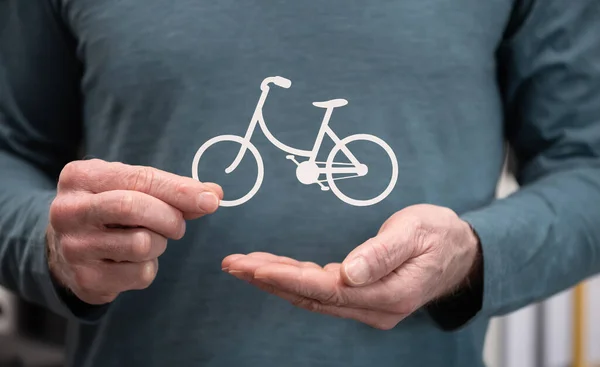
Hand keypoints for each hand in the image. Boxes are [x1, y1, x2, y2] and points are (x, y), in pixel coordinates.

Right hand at [47, 159, 222, 304]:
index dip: (179, 190)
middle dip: (169, 217)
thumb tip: (214, 194)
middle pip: (134, 207)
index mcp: (81, 177)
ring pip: (142, 243)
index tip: (211, 199)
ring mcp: (74, 247)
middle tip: (177, 225)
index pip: (139, 178)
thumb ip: (170, 190)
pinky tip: (134, 261)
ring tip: (148, 240)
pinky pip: (140, 273)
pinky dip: (149, 267)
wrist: (64, 251)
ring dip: (159, 243)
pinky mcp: (86, 279)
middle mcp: (69, 210)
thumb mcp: (129, 188)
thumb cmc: (107, 211)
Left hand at [222, 204, 479, 329]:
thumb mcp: (416, 233)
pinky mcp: (362, 296)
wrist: (461, 251)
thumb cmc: (441, 235)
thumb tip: (349, 272)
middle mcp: (374, 308)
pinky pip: (321, 290)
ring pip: (312, 295)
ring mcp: (368, 305)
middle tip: (234, 264)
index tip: (256, 269)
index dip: (289, 280)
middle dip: (270, 280)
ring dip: (277, 281)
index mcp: (389, 294)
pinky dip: (294, 279)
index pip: (328, 290)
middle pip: (312, 296)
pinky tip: (273, 269)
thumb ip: (383, 253)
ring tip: (243, 265)